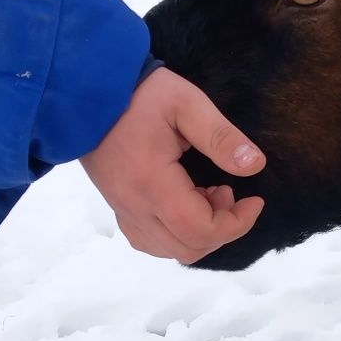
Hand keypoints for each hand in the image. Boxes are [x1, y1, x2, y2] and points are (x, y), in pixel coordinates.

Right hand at [81, 67, 266, 263]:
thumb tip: (254, 165)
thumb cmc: (140, 94)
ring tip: (209, 195)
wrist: (85, 91)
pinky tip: (186, 204)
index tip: (254, 201)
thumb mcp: (187, 104)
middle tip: (229, 192)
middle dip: (222, 229)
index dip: (236, 224)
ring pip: (168, 249)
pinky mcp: (118, 205)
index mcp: (153, 183)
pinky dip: (176, 233)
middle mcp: (134, 206)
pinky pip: (148, 240)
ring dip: (199, 232)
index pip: (200, 230)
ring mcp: (122, 209)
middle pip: (187, 248)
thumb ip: (221, 136)